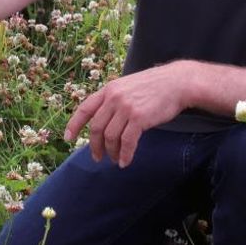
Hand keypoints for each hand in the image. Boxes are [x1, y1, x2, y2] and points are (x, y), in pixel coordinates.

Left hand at [63, 63, 188, 167]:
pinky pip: (127, 142)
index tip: (68, 138)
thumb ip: (114, 101)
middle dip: (95, 146)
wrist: (177, 82)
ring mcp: (126, 107)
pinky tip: (126, 162)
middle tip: (98, 157)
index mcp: (108, 89)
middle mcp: (114, 97)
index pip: (84, 109)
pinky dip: (125, 154)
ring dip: (111, 152)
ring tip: (115, 160)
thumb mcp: (127, 87)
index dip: (74, 125)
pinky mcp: (139, 118)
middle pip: (96, 127)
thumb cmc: (154, 87)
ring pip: (110, 137)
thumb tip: (104, 123)